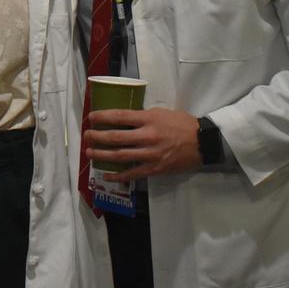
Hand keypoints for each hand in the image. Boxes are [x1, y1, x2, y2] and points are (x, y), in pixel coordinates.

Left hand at [85, 108, 201, 181]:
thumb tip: (123, 119)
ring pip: (119, 156)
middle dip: (97, 136)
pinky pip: (132, 173)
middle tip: (86, 135)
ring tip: (90, 152)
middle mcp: (147, 136)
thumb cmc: (181, 124)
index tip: (91, 117)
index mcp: (148, 119)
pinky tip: (107, 174)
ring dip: (102, 154)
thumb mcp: (161, 112)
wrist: (202, 143)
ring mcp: (150, 154)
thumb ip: (142, 116)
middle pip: (115, 137)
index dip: (102, 117)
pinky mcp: (154, 168)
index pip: (119, 116)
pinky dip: (118, 175)